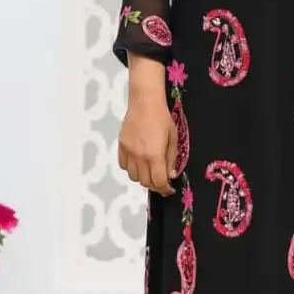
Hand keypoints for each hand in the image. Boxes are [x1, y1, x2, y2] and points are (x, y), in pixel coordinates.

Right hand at [118, 79, 177, 195]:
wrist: (144, 103)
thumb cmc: (162, 118)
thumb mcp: (173, 139)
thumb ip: (171, 159)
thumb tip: (170, 175)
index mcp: (155, 156)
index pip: (158, 181)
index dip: (164, 189)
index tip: (168, 190)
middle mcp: (140, 157)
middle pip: (145, 182)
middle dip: (154, 185)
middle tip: (161, 181)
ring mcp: (128, 152)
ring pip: (133, 176)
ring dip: (142, 177)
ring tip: (149, 171)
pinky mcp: (121, 146)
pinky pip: (123, 166)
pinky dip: (131, 169)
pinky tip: (138, 163)